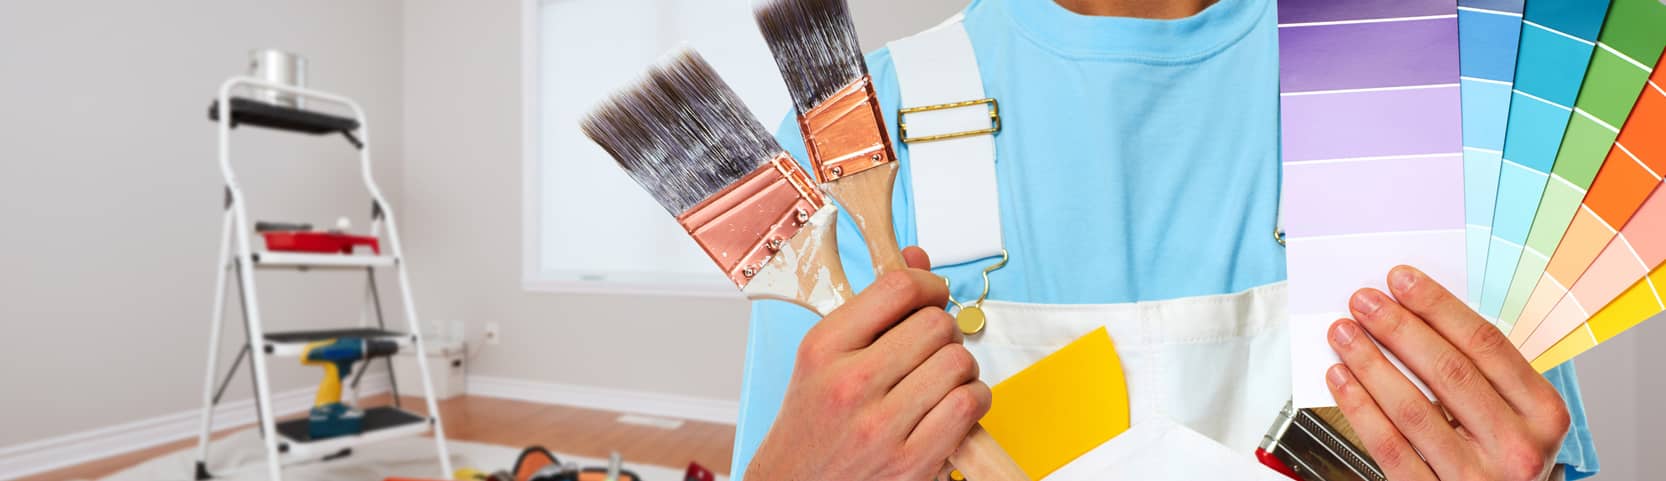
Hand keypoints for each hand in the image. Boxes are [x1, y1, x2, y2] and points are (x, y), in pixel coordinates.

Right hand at [748, 247, 992, 480]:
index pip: (897, 289)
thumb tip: (917, 258)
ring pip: (959, 362)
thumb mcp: (824, 355)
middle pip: (936, 324)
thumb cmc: (814, 420)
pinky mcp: (910, 462)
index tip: (932, 295)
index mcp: (824, 348)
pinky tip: (953, 403)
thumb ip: (872, 307)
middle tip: (934, 346)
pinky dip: (973, 399)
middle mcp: (850, 384)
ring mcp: (881, 427)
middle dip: (945, 330)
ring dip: (961, 367)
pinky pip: (968, 405)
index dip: (929, 284)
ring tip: (941, 378)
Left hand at [1326, 266, 1570, 480]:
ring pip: (1413, 407)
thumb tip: (1419, 318)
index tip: (1403, 281)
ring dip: (1371, 363)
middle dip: (1399, 328)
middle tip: (1364, 302)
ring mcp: (1477, 476)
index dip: (1439, 307)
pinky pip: (1390, 446)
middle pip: (1448, 371)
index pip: (1487, 345)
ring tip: (1344, 334)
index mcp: (1543, 414)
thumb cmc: (1505, 460)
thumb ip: (1483, 374)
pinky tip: (1342, 379)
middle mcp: (1517, 446)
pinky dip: (1360, 408)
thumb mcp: (1518, 417)